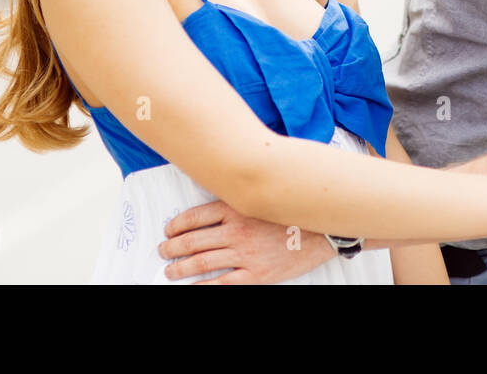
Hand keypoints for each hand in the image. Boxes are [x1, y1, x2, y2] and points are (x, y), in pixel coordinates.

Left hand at [157, 199, 335, 283]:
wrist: (323, 231)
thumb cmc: (293, 213)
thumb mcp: (264, 197)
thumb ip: (240, 199)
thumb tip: (216, 201)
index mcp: (238, 208)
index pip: (195, 217)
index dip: (176, 225)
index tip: (168, 231)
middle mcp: (237, 230)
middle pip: (193, 241)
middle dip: (172, 248)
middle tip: (163, 252)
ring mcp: (245, 254)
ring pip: (202, 263)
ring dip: (180, 268)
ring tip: (170, 270)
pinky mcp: (256, 275)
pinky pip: (221, 283)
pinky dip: (202, 286)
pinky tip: (191, 287)